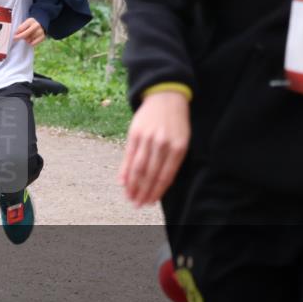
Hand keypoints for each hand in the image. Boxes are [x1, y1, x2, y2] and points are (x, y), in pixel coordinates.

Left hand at [13, 18, 44, 45]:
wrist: (41, 25)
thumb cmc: (30, 26)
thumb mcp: (25, 23)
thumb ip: (20, 28)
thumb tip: (15, 34)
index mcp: (30, 20)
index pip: (21, 28)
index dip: (16, 32)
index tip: (13, 35)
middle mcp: (36, 25)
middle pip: (26, 33)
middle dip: (19, 37)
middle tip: (15, 39)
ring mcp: (40, 31)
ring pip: (30, 39)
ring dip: (26, 40)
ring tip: (26, 38)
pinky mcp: (43, 37)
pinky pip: (34, 43)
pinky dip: (31, 43)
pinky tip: (30, 40)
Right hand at [118, 91, 190, 206]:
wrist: (165, 96)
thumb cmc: (175, 122)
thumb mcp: (180, 140)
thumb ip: (171, 161)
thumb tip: (159, 184)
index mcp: (178, 148)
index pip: (166, 176)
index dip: (157, 191)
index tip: (150, 202)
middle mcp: (162, 144)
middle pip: (150, 174)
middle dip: (143, 192)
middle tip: (137, 205)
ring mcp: (147, 138)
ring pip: (138, 167)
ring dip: (132, 185)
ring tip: (129, 197)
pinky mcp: (135, 133)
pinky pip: (128, 155)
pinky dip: (124, 170)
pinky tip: (122, 182)